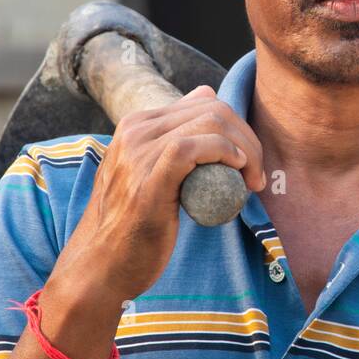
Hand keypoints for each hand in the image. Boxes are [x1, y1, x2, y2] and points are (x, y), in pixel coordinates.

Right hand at [48, 85, 266, 307]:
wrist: (102, 267)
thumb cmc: (132, 225)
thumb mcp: (150, 171)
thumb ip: (176, 135)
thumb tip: (207, 92)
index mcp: (136, 124)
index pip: (204, 104)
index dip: (237, 129)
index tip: (249, 163)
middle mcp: (135, 131)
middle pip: (213, 110)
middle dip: (247, 137)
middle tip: (257, 175)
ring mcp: (139, 152)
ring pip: (211, 123)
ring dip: (246, 150)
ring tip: (252, 181)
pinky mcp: (149, 177)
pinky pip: (197, 147)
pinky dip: (226, 153)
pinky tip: (238, 171)